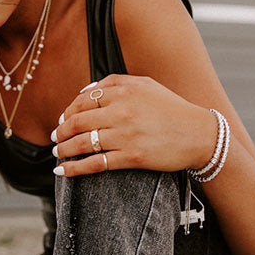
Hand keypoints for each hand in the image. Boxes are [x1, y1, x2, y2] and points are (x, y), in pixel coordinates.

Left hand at [51, 74, 214, 175]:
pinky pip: (95, 163)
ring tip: (57, 154)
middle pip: (78, 121)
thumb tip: (85, 90)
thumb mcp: (146, 85)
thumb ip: (115, 83)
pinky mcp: (131, 157)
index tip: (62, 121)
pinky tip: (63, 171)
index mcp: (125, 91)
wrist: (198, 134)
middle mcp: (123, 111)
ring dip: (63, 150)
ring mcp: (126, 135)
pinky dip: (74, 168)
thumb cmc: (172, 109)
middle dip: (61, 132)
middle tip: (55, 139)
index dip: (67, 112)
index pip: (83, 101)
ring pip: (83, 143)